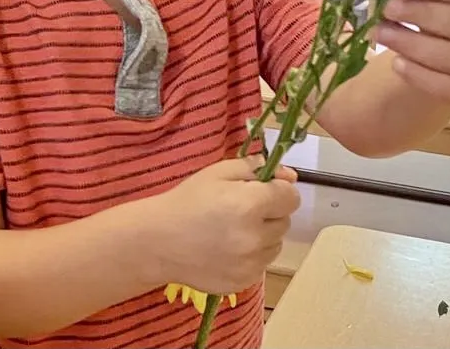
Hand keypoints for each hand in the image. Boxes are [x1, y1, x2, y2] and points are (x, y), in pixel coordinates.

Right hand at [148, 156, 299, 294]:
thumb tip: (289, 176)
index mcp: (249, 205)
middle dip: (270, 212)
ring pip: (275, 244)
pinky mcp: (244, 282)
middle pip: (285, 221)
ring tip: (234, 230)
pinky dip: (252, 256)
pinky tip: (228, 248)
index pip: (291, 197)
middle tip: (241, 209)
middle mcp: (255, 237)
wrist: (158, 241)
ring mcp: (250, 264)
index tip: (263, 190)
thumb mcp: (218, 172)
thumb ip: (255, 168)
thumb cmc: (187, 201)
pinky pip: (262, 264)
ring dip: (264, 235)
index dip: (279, 190)